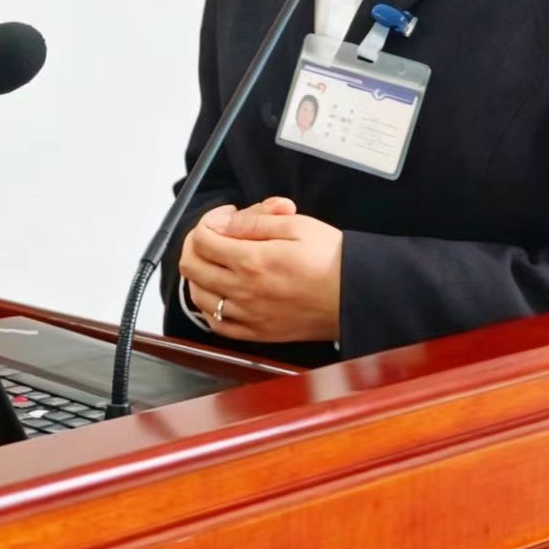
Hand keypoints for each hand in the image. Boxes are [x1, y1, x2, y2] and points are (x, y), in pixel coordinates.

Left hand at [180, 197, 342, 342]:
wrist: (356, 296)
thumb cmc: (331, 259)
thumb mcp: (295, 225)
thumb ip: (254, 222)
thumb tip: (223, 223)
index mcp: (252, 261)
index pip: (203, 239)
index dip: (208, 220)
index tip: (225, 215)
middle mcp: (244, 291)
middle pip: (192, 266)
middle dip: (197, 242)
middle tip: (215, 233)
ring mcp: (248, 315)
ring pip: (198, 296)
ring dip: (199, 274)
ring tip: (217, 260)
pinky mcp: (257, 333)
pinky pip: (216, 325)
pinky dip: (209, 307)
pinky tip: (219, 294)